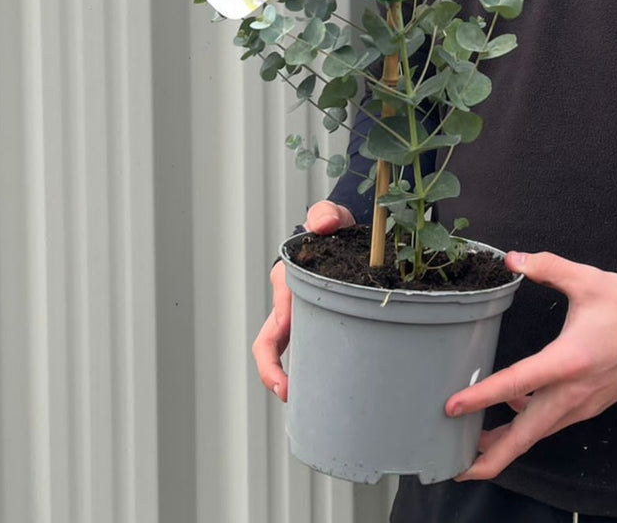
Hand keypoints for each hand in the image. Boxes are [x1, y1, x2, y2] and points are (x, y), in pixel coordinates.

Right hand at [251, 200, 354, 399]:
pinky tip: (329, 384)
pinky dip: (312, 367)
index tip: (286, 368)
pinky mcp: (318, 322)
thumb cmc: (334, 227)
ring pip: (289, 350)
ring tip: (309, 400)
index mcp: (288, 283)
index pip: (277, 317)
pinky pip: (310, 347)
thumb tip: (324, 224)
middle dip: (272, 371)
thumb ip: (325, 216)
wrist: (346, 233)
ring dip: (292, 374)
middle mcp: (289, 303)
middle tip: (288, 393)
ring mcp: (301, 316)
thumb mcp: (331, 218)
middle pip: (270, 343)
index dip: (276, 345)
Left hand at [446, 251, 616, 479]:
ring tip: (474, 448)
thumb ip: (547, 267)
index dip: (482, 396)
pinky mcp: (589, 406)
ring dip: (507, 444)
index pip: (517, 383)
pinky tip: (513, 409)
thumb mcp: (587, 279)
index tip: (452, 407)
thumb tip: (512, 259)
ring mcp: (583, 404)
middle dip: (492, 456)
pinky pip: (552, 423)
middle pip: (526, 434)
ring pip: (539, 433)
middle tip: (457, 467)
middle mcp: (574, 392)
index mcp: (570, 360)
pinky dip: (528, 426)